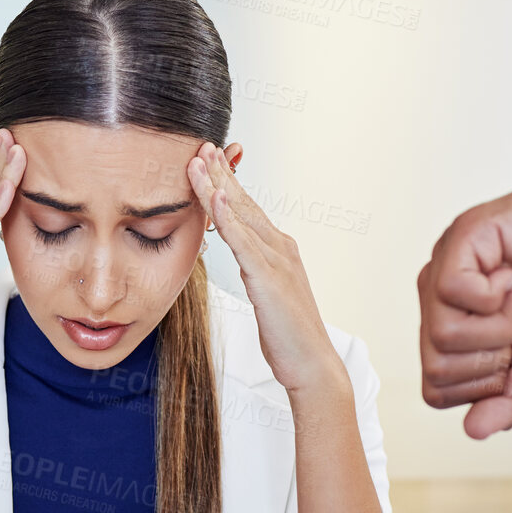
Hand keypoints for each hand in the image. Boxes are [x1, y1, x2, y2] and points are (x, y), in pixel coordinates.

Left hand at [186, 141, 339, 394]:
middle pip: (244, 203)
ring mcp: (277, 261)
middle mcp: (280, 248)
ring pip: (242, 216)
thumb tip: (244, 263)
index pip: (247, 210)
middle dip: (221, 173)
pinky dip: (230, 220)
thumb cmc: (288, 337)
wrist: (312, 364)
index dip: (227, 184)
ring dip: (218, 186)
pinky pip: (245, 244)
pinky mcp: (269, 280)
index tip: (208, 161)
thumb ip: (256, 273)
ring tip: (199, 161)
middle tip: (201, 147)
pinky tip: (216, 199)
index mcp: (278, 251)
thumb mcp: (266, 297)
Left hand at [417, 155, 511, 437]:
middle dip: (489, 361)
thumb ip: (509, 399)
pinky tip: (508, 275)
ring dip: (494, 328)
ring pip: (440, 334)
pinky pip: (451, 291)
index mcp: (451, 325)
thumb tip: (474, 432)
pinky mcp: (460, 239)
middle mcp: (436, 297)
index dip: (481, 387)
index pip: (436, 390)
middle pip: (435, 368)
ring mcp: (444, 266)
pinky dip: (491, 296)